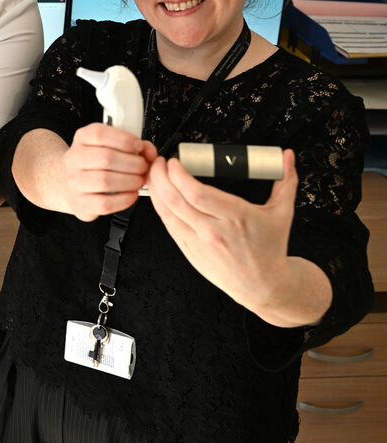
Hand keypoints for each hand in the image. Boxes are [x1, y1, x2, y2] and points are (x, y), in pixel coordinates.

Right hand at [59, 123, 156, 220]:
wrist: (73, 183)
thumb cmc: (96, 164)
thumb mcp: (112, 146)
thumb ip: (134, 146)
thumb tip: (149, 151)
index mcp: (82, 139)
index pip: (99, 134)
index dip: (124, 140)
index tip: (139, 146)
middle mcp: (74, 159)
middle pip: (105, 158)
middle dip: (133, 164)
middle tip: (143, 167)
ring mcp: (74, 182)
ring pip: (105, 181)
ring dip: (130, 181)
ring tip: (138, 180)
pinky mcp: (80, 202)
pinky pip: (104, 203)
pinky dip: (124, 199)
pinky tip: (131, 194)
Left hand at [146, 149, 306, 314]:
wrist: (265, 286)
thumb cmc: (271, 248)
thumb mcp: (282, 213)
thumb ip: (285, 181)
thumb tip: (288, 156)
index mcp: (235, 218)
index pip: (197, 194)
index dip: (179, 175)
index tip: (175, 161)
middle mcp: (213, 231)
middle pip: (175, 200)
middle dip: (160, 176)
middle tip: (159, 162)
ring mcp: (198, 243)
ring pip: (166, 212)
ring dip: (155, 190)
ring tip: (154, 174)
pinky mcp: (189, 251)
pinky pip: (168, 225)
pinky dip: (160, 207)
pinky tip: (159, 194)